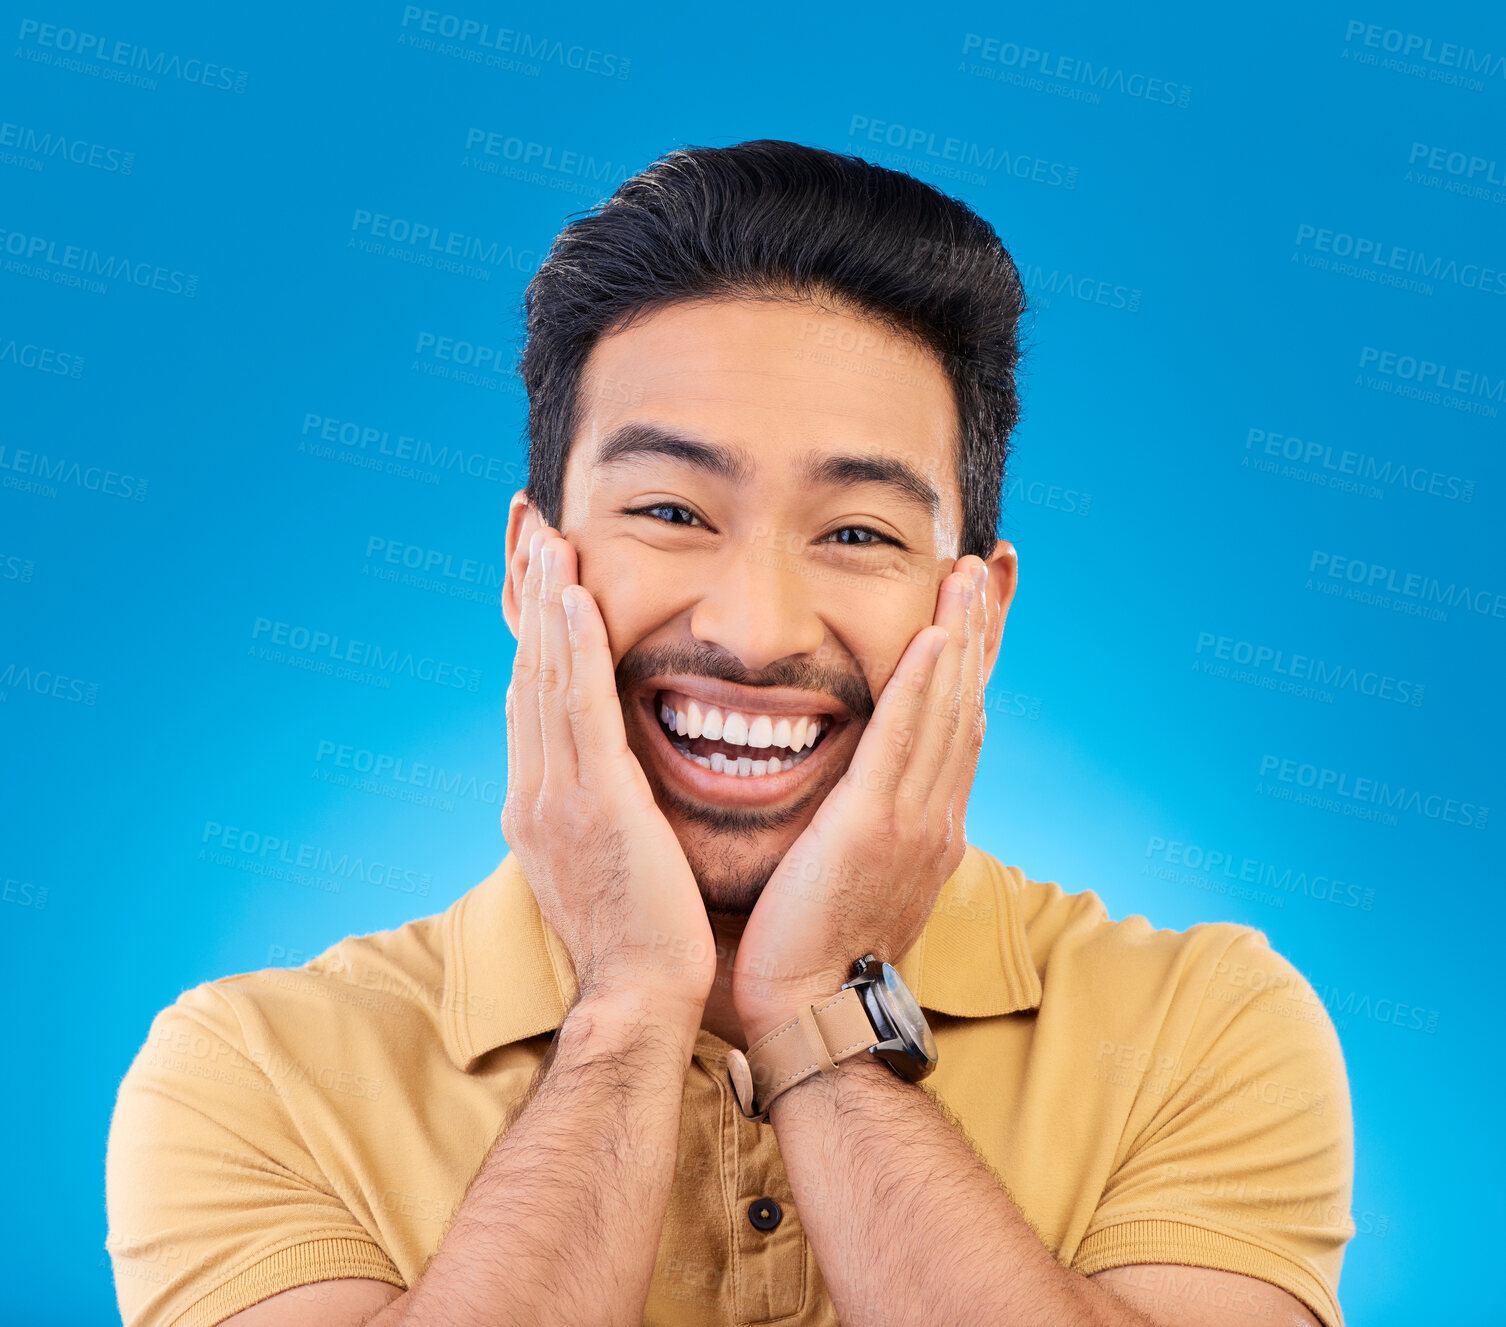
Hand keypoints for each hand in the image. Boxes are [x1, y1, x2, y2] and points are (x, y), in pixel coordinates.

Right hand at [501, 527, 716, 1011]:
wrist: (638, 997)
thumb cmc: (638, 937)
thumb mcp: (605, 859)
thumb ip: (599, 806)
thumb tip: (609, 771)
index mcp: (537, 804)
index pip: (530, 697)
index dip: (534, 633)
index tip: (541, 577)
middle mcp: (532, 792)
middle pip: (526, 673)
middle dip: (530, 599)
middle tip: (532, 530)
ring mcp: (555, 797)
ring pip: (545, 680)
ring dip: (546, 603)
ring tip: (549, 539)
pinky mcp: (594, 804)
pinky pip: (579, 711)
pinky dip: (572, 651)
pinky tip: (576, 599)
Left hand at [731, 557, 990, 1040]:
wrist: (810, 1011)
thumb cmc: (813, 949)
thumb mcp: (853, 875)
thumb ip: (863, 826)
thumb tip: (856, 797)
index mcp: (928, 826)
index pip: (956, 725)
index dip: (968, 663)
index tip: (974, 610)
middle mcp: (936, 816)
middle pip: (964, 704)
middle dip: (976, 632)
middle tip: (983, 569)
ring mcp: (915, 821)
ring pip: (945, 711)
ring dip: (958, 638)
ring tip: (964, 576)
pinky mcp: (878, 827)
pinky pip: (906, 741)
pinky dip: (924, 685)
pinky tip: (934, 636)